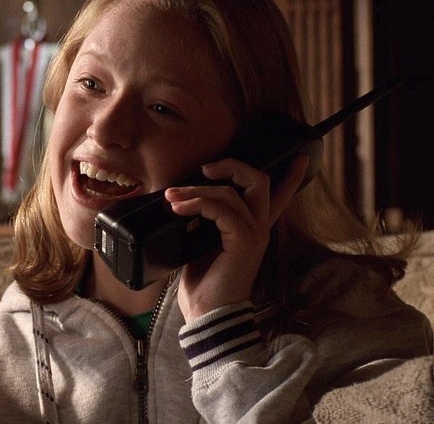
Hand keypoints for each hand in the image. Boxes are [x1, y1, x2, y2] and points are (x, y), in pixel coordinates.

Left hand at [165, 156, 308, 320]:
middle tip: (203, 169)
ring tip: (171, 197)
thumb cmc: (203, 286)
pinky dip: (196, 204)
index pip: (278, 198)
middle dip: (231, 166)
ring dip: (196, 190)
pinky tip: (178, 209)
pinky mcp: (243, 240)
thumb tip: (181, 202)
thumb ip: (202, 223)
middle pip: (258, 181)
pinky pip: (220, 208)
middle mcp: (259, 228)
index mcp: (250, 230)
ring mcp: (254, 234)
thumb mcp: (200, 246)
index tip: (300, 156)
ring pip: (232, 191)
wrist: (206, 316)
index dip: (290, 176)